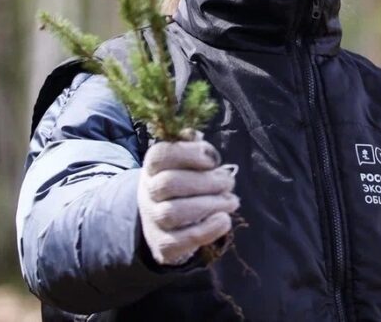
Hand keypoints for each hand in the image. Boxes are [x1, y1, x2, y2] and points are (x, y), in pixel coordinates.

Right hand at [137, 133, 238, 265]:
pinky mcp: (163, 244)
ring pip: (173, 212)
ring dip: (209, 205)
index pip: (160, 154)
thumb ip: (192, 147)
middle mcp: (148, 192)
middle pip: (169, 183)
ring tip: (231, 201)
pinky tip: (224, 220)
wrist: (162, 222)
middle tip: (229, 182)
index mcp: (152, 167)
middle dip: (206, 181)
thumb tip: (196, 136)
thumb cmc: (182, 182)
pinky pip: (181, 240)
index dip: (187, 153)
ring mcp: (153, 220)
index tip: (212, 159)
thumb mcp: (184, 161)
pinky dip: (207, 230)